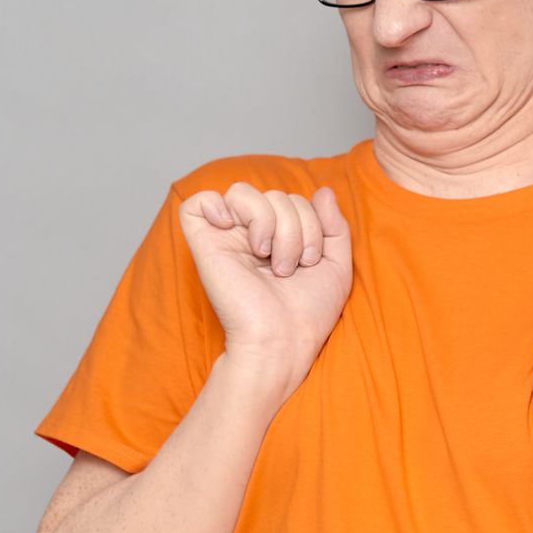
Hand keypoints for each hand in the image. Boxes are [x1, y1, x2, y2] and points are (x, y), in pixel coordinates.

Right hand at [177, 183, 352, 390]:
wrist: (284, 341)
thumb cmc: (308, 313)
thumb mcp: (336, 266)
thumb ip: (335, 225)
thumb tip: (322, 191)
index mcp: (277, 237)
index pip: (293, 199)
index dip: (312, 221)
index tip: (311, 261)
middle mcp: (251, 234)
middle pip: (274, 194)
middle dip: (296, 227)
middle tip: (292, 267)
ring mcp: (226, 238)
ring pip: (244, 193)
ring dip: (271, 225)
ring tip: (272, 262)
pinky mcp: (203, 245)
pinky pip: (197, 202)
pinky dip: (215, 205)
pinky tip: (232, 229)